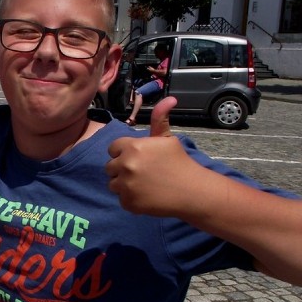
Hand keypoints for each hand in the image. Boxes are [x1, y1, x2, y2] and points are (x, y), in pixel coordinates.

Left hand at [106, 97, 205, 215]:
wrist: (192, 191)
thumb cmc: (179, 162)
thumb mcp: (167, 139)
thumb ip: (160, 119)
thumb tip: (170, 98)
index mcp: (132, 147)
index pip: (113, 149)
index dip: (124, 153)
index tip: (138, 158)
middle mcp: (125, 165)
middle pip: (110, 167)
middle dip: (122, 169)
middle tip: (142, 172)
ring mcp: (125, 185)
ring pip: (113, 184)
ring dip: (124, 184)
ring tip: (143, 184)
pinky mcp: (128, 203)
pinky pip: (121, 199)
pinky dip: (131, 198)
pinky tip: (146, 196)